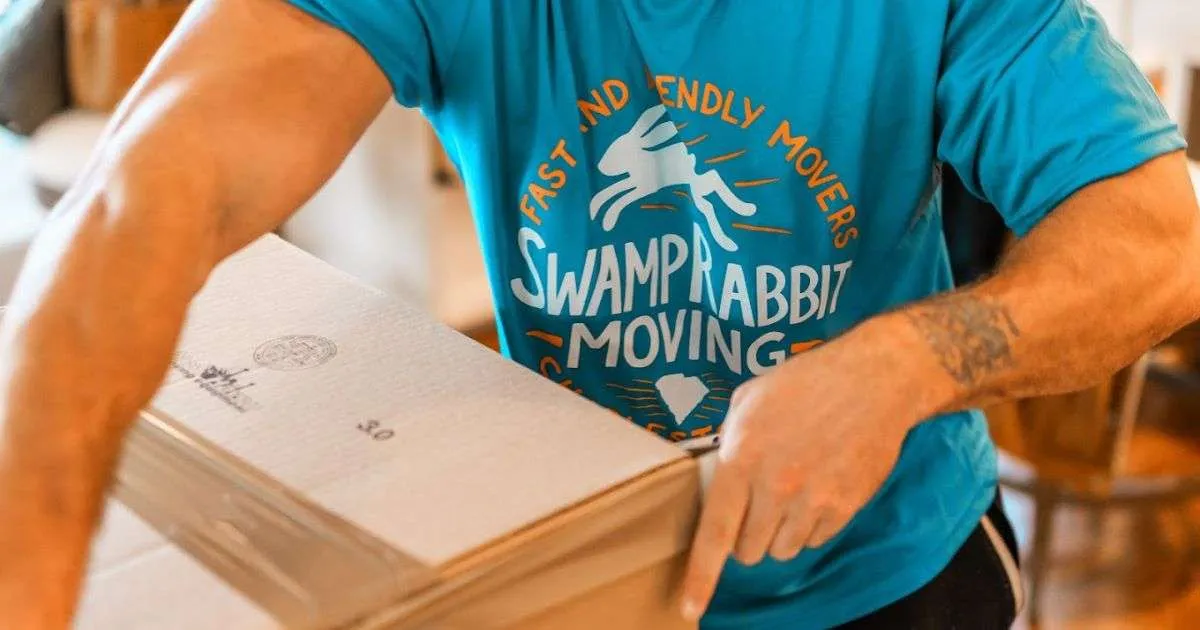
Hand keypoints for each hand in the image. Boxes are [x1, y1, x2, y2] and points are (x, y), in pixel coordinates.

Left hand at [678, 321, 933, 620]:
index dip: (700, 578)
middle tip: (758, 503)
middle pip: (748, 551)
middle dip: (746, 536)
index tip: (689, 609)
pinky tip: (817, 488)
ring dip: (779, 532)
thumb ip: (728, 443)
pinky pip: (815, 540)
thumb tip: (717, 475)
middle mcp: (775, 488)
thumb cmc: (805, 383)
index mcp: (741, 460)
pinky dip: (810, 526)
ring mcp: (813, 502)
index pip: (715, 535)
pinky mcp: (844, 508)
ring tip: (791, 490)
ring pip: (782, 550)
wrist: (872, 381)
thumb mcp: (748, 401)